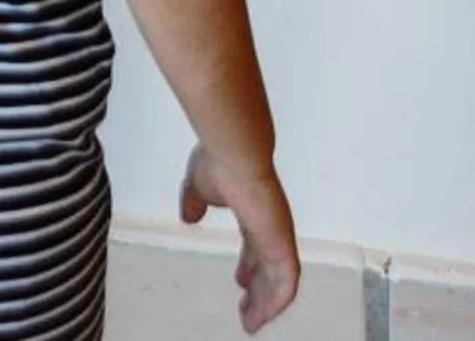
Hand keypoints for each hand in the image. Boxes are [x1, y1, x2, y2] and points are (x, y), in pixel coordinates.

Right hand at [180, 145, 299, 331]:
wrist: (235, 153)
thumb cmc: (219, 163)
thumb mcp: (198, 186)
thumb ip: (194, 202)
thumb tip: (187, 217)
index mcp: (253, 213)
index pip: (255, 246)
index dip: (249, 267)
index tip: (240, 282)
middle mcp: (269, 228)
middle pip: (267, 268)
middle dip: (258, 292)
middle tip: (247, 311)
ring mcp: (278, 237)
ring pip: (278, 281)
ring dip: (266, 304)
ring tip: (251, 322)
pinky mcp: (282, 244)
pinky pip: (287, 283)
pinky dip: (278, 301)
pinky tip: (266, 315)